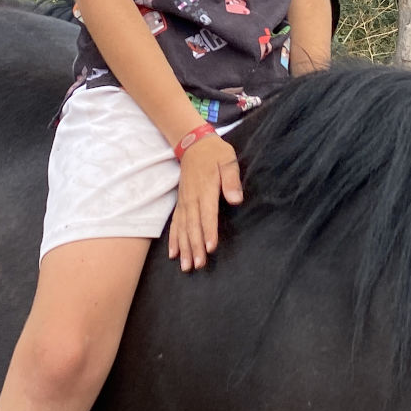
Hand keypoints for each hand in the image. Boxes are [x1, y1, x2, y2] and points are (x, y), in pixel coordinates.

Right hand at [169, 133, 242, 271]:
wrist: (193, 143)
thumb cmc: (215, 153)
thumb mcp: (228, 160)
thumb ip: (231, 179)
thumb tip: (236, 199)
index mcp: (206, 189)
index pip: (208, 214)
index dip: (209, 231)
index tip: (210, 248)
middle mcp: (192, 198)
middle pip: (193, 226)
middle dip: (195, 246)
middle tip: (197, 265)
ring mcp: (184, 201)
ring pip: (183, 228)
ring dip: (184, 248)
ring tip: (186, 266)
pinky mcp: (181, 202)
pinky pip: (175, 223)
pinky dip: (174, 239)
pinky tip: (174, 254)